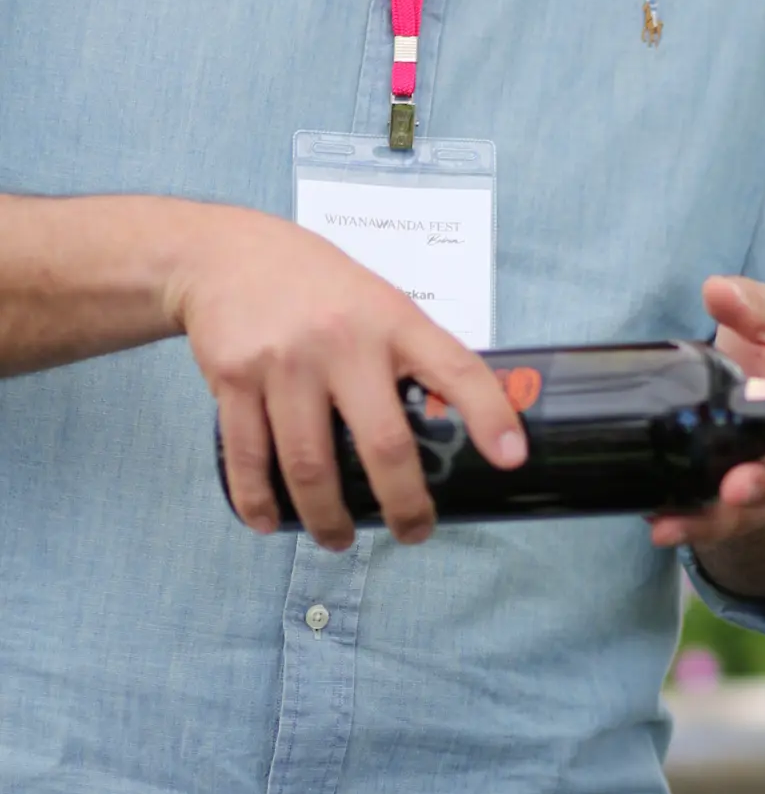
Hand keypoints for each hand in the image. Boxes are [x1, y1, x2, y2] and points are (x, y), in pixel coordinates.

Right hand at [165, 208, 524, 550]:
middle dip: (403, 503)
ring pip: (310, 464)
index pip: (455, 368)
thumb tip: (463, 423)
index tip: (511, 459)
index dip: (489, 415)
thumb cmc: (320, 289)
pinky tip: (270, 522)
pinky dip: (258, 499)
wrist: (224, 254)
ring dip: (327, 517)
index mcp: (393, 322)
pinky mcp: (233, 378)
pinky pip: (248, 454)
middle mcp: (342, 341)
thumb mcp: (379, 303)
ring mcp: (284, 361)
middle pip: (382, 442)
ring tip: (338, 538)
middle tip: (413, 533)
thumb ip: (413, 355)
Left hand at [647, 275, 764, 552]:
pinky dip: (682, 523)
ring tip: (674, 522)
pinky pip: (705, 521)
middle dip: (758, 489)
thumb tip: (717, 289)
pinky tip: (655, 521)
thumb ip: (752, 306)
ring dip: (710, 519)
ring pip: (738, 513)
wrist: (760, 395)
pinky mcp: (723, 503)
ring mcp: (756, 487)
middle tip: (737, 488)